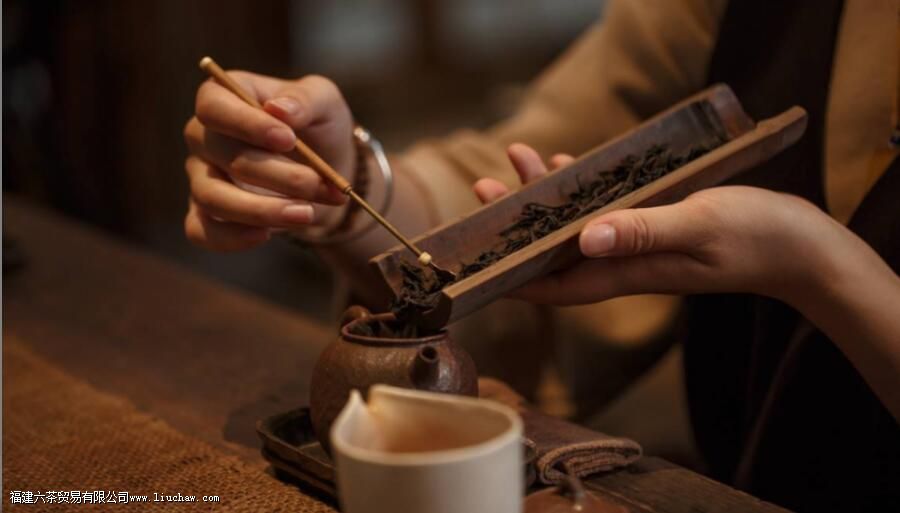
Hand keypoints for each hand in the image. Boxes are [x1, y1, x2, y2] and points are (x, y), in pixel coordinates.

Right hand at [183, 71, 353, 250]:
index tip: (288, 139)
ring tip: (307, 214)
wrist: (327, 173)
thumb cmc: (319, 128)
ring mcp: (202, 177)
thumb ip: (305, 100)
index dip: (246, 123)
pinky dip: (231, 238)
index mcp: (225, 97)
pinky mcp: (206, 214)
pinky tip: (267, 234)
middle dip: (275, 174)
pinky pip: (201, 231)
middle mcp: (204, 137)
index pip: (213, 105)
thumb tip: (279, 109)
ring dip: (262, 209)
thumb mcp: (324, 102)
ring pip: (212, 196)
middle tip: (317, 184)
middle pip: (220, 154)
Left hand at [475, 143, 860, 308]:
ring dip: (543, 198)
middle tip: (484, 188)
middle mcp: (623, 263)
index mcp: (626, 273)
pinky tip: (565, 164)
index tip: (473, 264)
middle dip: (514, 225)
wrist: (798, 246)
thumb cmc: (754, 239)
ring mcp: (636, 245)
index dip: (510, 278)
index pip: (553, 286)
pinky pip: (603, 210)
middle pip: (553, 252)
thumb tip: (583, 238)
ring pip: (574, 227)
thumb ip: (643, 231)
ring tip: (515, 158)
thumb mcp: (697, 227)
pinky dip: (580, 188)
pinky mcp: (652, 225)